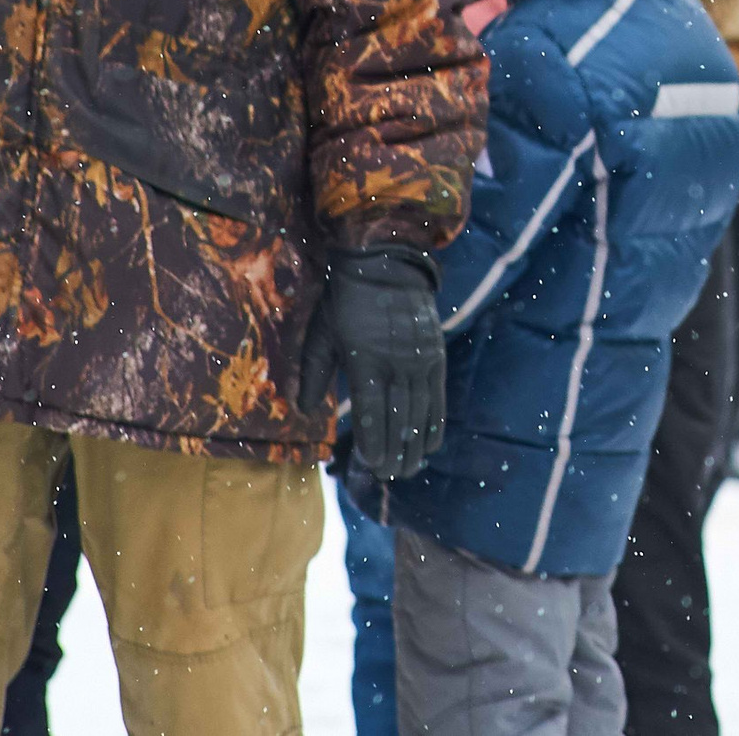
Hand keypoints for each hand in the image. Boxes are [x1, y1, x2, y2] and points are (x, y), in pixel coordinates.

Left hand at [298, 246, 445, 480]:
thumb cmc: (346, 300)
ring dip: (415, 443)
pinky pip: (437, 396)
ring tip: (411, 468)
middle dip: (394, 451)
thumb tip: (301, 410)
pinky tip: (431, 443)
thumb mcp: (322, 332)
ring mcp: (420, 360)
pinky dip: (435, 422)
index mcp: (364, 360)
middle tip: (390, 476)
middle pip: (398, 418)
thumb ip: (313, 372)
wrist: (387, 263)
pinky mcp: (435, 355)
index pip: (370, 411)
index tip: (371, 466)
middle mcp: (396, 364)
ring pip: (420, 412)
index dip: (372, 441)